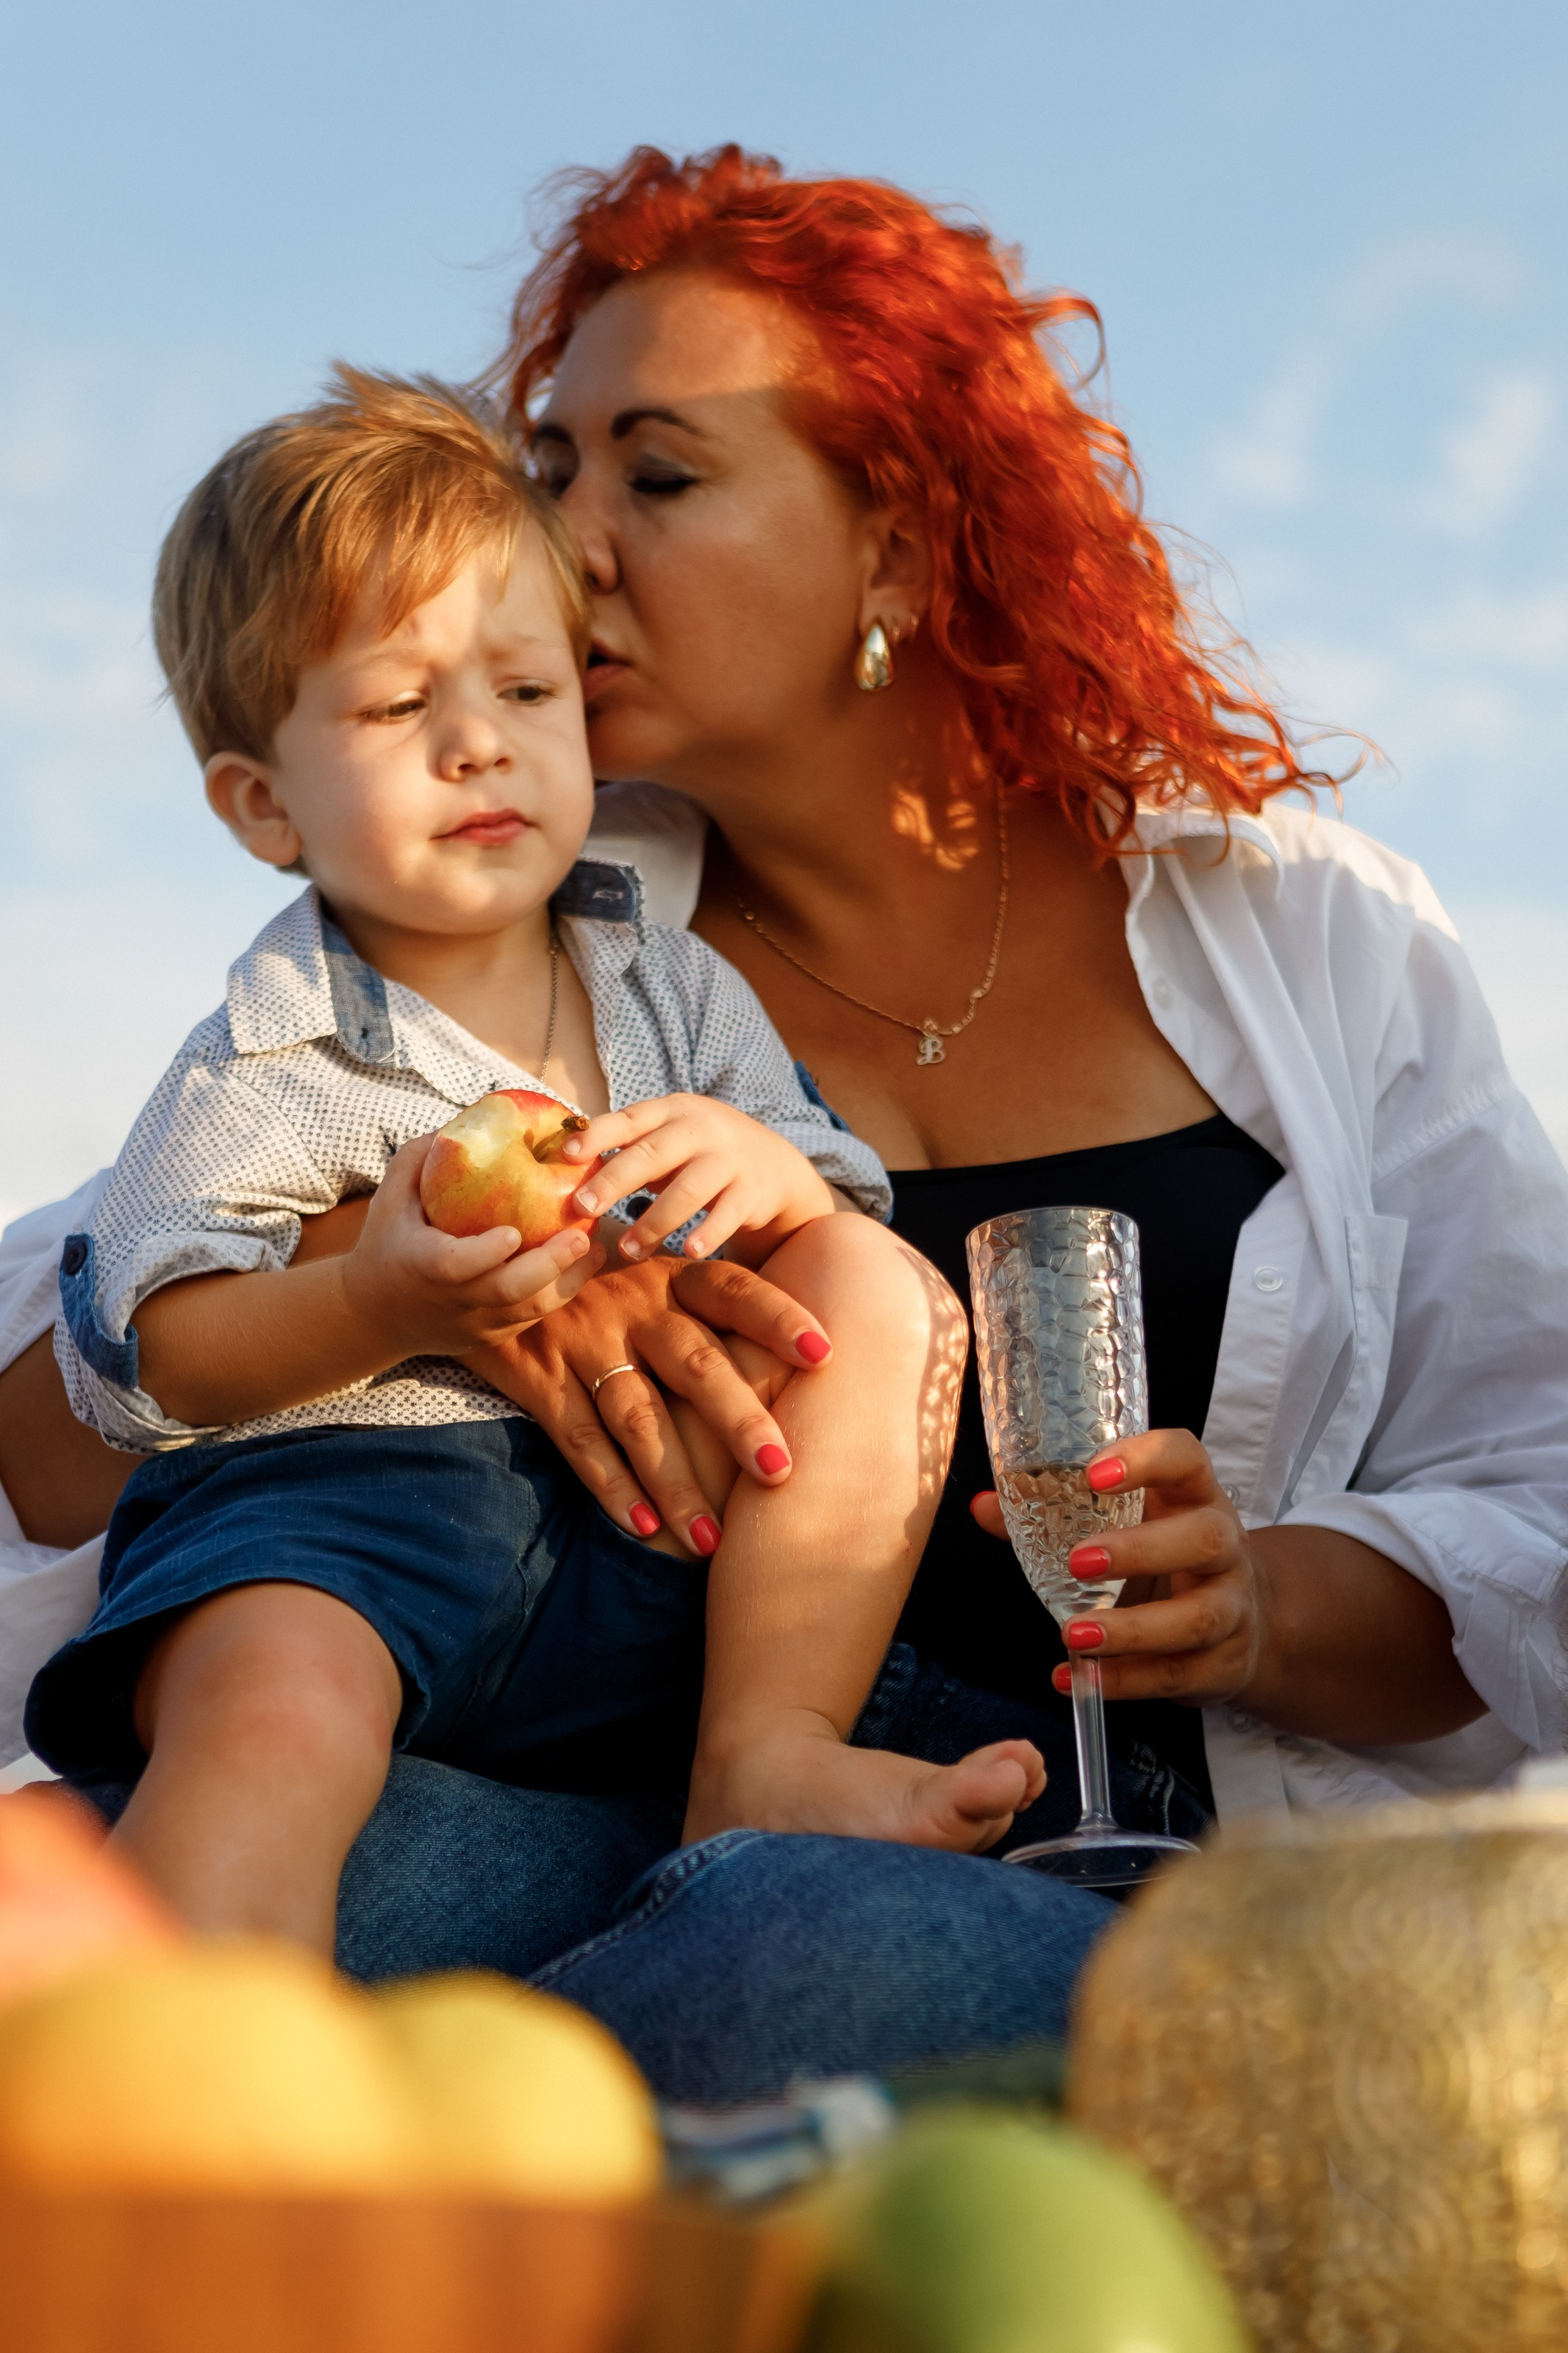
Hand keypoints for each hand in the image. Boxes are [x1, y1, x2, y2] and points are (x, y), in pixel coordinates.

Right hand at [341, 1136, 601, 1358]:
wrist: (375, 1316)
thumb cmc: (386, 1242)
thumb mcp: (390, 1196)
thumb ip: (423, 1157)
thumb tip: (470, 1117)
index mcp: (423, 1266)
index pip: (456, 1266)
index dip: (486, 1254)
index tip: (514, 1232)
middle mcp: (452, 1301)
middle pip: (507, 1293)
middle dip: (549, 1266)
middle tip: (582, 1236)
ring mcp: (475, 1324)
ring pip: (530, 1311)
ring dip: (569, 1281)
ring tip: (596, 1247)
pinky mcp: (493, 1336)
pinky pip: (533, 1317)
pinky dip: (561, 1291)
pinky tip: (584, 1262)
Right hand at [466, 1255, 834, 1550]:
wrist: (484, 1263)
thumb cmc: (595, 1277)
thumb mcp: (648, 1272)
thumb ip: (707, 1308)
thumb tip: (805, 1350)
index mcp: (669, 1275)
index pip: (733, 1290)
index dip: (778, 1319)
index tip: (825, 1355)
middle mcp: (631, 1305)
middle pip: (694, 1364)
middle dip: (738, 1420)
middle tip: (780, 1472)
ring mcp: (583, 1341)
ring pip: (638, 1417)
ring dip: (676, 1481)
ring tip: (711, 1540)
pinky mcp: (539, 1377)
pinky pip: (579, 1439)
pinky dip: (610, 1486)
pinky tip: (644, 1528)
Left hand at [563, 1094, 834, 1265]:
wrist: (774, 1165)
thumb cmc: (701, 1153)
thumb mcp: (670, 1136)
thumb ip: (629, 1145)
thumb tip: (562, 1165)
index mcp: (672, 1111)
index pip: (629, 1119)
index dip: (597, 1135)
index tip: (566, 1155)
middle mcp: (701, 1129)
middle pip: (653, 1154)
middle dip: (615, 1180)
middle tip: (582, 1208)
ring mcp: (730, 1159)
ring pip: (687, 1190)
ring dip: (654, 1222)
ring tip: (627, 1249)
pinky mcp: (753, 1190)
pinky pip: (727, 1215)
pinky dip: (708, 1234)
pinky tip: (688, 1252)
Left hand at [970, 1429, 1266, 1707]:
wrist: (1244, 1621)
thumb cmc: (1167, 1558)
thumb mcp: (1125, 1526)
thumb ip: (1053, 1514)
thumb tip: (984, 1505)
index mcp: (1194, 1496)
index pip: (1185, 1457)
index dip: (1146, 1459)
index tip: (1094, 1473)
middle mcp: (1225, 1546)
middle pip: (1205, 1539)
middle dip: (1140, 1551)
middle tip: (1076, 1562)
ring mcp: (1233, 1607)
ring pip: (1197, 1617)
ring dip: (1132, 1629)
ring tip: (1073, 1634)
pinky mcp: (1224, 1663)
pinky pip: (1177, 1674)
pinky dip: (1125, 1681)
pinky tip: (1078, 1678)